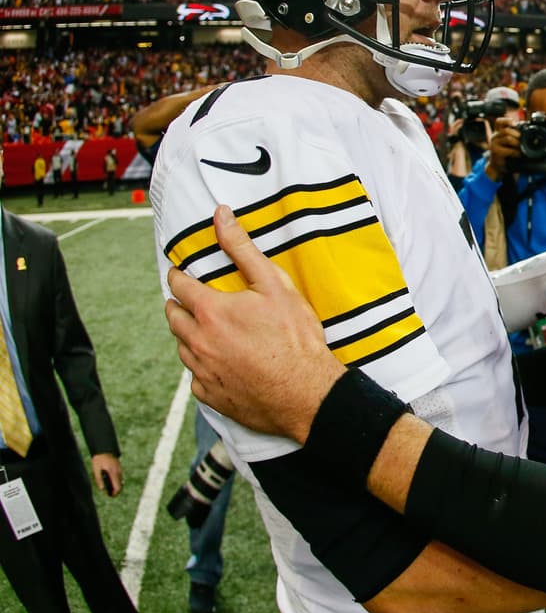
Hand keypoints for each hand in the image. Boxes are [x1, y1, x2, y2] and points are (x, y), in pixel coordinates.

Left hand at [91, 453, 122, 496]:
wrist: (104, 449)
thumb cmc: (99, 459)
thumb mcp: (96, 469)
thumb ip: (98, 479)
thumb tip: (102, 489)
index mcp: (113, 473)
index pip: (117, 487)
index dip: (115, 493)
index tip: (110, 496)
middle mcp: (118, 472)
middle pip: (120, 485)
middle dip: (115, 490)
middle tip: (108, 493)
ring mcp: (120, 470)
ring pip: (120, 481)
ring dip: (115, 486)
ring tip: (108, 488)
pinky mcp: (119, 468)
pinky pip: (119, 477)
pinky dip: (116, 481)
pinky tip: (110, 481)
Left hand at [165, 205, 343, 442]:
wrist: (305, 392)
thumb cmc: (294, 337)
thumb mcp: (273, 285)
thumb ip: (242, 249)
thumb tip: (221, 217)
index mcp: (210, 311)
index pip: (178, 286)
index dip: (179, 276)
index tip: (182, 274)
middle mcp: (197, 341)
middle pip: (172, 316)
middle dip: (179, 305)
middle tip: (194, 301)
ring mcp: (202, 370)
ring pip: (182, 347)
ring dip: (190, 335)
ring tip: (211, 331)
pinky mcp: (210, 395)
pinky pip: (196, 375)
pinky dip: (204, 365)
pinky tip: (223, 362)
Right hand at [484, 118, 521, 179]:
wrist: (498, 166)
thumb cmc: (506, 153)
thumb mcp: (510, 142)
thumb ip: (514, 135)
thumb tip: (526, 129)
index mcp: (498, 132)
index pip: (499, 122)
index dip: (507, 120)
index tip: (514, 123)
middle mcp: (495, 136)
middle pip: (506, 130)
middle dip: (516, 134)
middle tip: (521, 139)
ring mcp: (494, 144)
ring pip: (507, 138)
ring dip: (517, 143)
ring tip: (520, 147)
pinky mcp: (496, 152)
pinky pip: (508, 150)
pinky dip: (515, 152)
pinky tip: (518, 154)